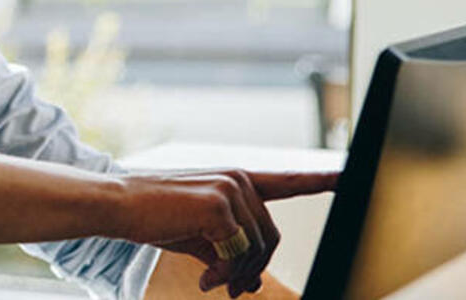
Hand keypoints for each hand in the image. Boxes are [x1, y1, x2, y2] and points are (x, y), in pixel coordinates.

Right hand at [109, 170, 337, 297]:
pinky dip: (223, 274)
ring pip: (256, 249)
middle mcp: (239, 180)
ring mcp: (231, 190)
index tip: (348, 177)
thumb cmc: (153, 218)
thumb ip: (229, 254)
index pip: (288, 181)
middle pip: (271, 237)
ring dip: (235, 275)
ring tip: (210, 282)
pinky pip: (238, 253)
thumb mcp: (197, 236)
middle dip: (252, 270)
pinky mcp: (219, 206)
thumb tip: (252, 286)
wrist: (117, 205)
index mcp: (236, 181)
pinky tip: (203, 279)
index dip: (321, 181)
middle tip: (231, 291)